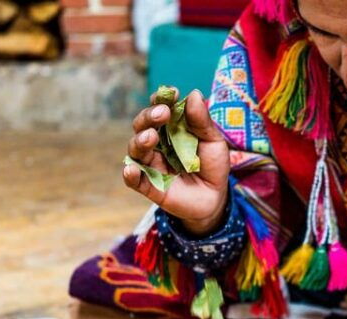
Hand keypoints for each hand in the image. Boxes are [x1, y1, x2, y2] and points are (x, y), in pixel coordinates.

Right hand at [122, 88, 229, 234]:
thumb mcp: (213, 141)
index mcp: (171, 127)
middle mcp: (156, 143)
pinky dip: (130, 175)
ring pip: (136, 149)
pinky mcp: (150, 186)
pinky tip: (131, 169)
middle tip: (163, 114)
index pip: (160, 108)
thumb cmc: (212, 165)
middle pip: (143, 125)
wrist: (215, 197)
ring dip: (140, 141)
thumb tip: (194, 94)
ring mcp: (151, 164)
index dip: (162, 99)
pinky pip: (135, 180)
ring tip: (150, 137)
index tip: (171, 93)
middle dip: (149, 116)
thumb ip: (201, 121)